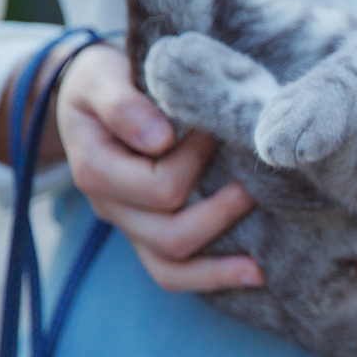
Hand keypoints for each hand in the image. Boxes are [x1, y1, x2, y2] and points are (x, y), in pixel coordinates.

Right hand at [54, 42, 262, 291]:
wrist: (94, 90)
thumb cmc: (103, 79)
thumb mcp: (101, 78)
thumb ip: (123, 105)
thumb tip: (160, 139)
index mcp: (96, 170)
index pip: (158, 186)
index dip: (196, 160)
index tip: (217, 126)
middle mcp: (111, 207)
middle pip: (169, 234)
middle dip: (220, 212)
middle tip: (256, 180)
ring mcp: (130, 225)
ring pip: (170, 268)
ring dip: (219, 265)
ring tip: (262, 263)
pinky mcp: (149, 233)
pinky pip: (174, 272)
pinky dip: (212, 278)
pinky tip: (255, 274)